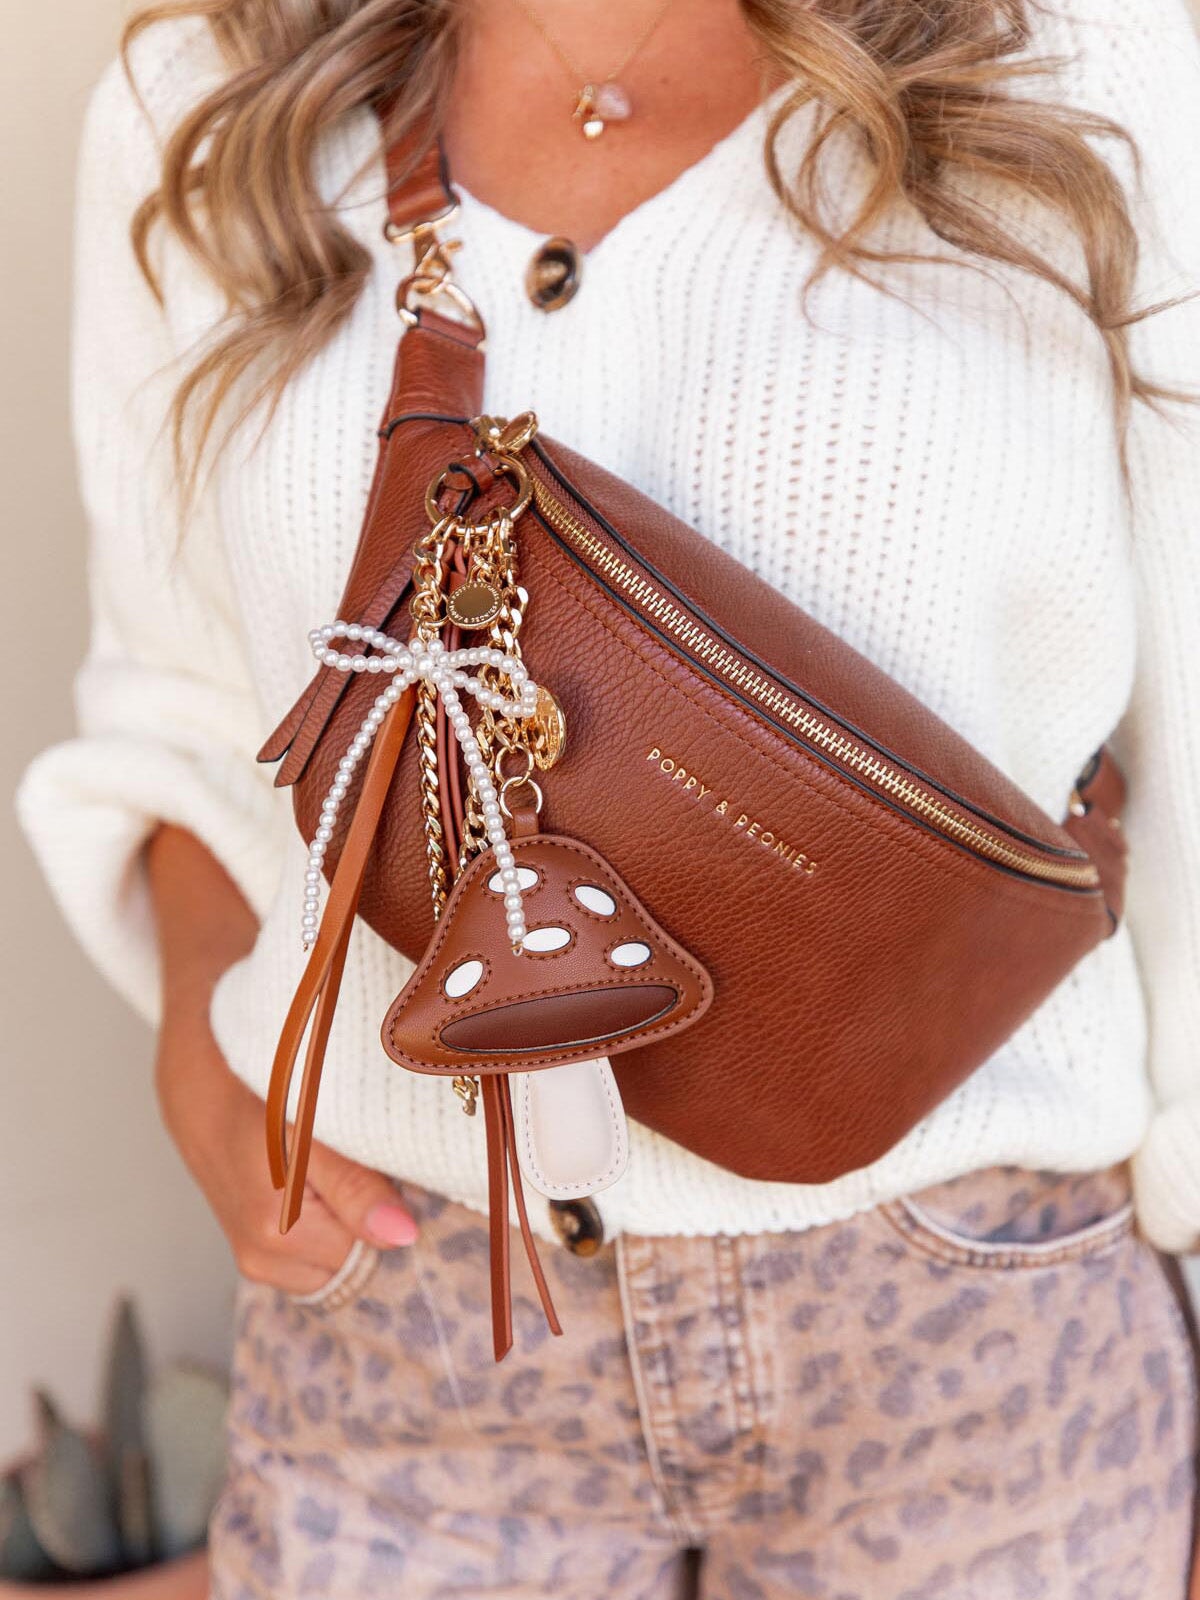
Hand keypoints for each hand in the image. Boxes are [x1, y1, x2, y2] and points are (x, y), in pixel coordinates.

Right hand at [155, 1008, 417, 1295]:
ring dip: (349, 1226)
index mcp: (280, 1232)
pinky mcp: (255, 1251)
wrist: (200, 1080)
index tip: (388, 1176)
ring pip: (335, 1263)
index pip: (374, 1253)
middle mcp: (264, 1259)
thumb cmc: (260, 1094)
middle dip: (370, 1223)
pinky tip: (321, 1185)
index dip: (391, 1213)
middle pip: (354, 1263)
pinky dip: (328, 1229)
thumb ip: (355, 1186)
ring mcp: (256, 1260)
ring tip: (337, 1171)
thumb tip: (402, 1237)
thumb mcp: (313, 1128)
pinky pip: (313, 1258)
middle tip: (360, 1166)